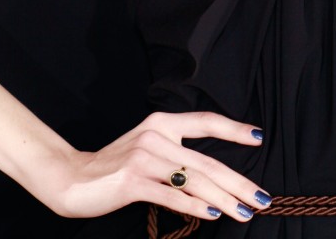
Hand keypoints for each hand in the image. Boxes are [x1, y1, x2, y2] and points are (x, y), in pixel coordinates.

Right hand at [45, 110, 268, 221]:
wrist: (73, 178)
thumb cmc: (114, 167)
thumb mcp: (147, 149)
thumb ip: (176, 156)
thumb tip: (212, 179)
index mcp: (162, 122)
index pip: (206, 121)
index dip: (233, 129)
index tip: (258, 137)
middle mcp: (157, 135)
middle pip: (207, 160)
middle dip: (239, 182)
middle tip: (262, 197)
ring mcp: (144, 157)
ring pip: (194, 179)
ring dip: (224, 198)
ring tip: (245, 211)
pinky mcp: (133, 180)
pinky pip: (171, 194)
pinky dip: (194, 205)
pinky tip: (212, 213)